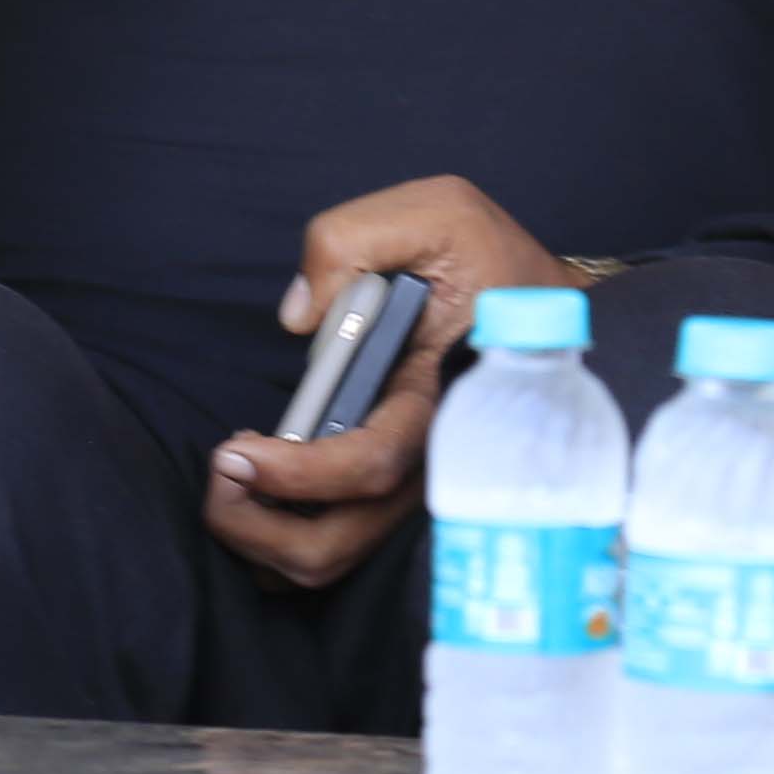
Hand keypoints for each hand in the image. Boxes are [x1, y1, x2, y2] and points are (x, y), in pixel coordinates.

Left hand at [203, 175, 572, 589]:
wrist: (552, 306)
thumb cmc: (494, 260)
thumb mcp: (436, 212)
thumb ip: (353, 239)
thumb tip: (302, 316)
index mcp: (442, 398)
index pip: (370, 465)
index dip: (297, 474)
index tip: (237, 452)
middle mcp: (428, 461)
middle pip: (337, 545)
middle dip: (256, 530)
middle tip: (221, 473)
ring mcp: (412, 485)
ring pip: (331, 560)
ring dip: (262, 542)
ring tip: (232, 481)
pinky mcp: (397, 489)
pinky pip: (336, 547)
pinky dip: (281, 540)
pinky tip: (262, 488)